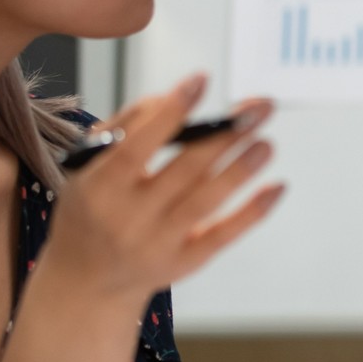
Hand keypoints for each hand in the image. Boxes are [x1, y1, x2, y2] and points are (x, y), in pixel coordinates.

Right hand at [43, 74, 283, 301]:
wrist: (86, 280)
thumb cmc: (93, 208)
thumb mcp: (88, 167)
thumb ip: (126, 127)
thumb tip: (174, 99)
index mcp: (100, 186)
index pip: (137, 146)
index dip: (170, 113)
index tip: (201, 80)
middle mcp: (129, 216)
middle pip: (184, 170)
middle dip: (225, 135)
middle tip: (260, 107)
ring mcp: (158, 242)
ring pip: (206, 201)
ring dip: (240, 169)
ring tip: (266, 141)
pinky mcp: (185, 262)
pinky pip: (223, 235)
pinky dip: (252, 211)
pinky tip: (276, 186)